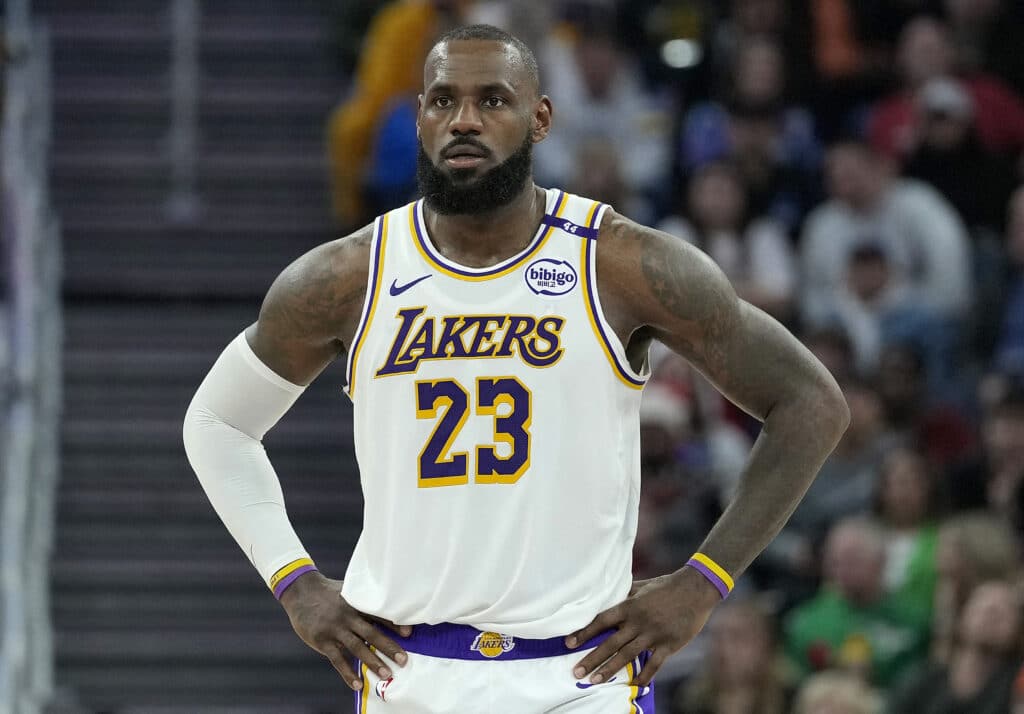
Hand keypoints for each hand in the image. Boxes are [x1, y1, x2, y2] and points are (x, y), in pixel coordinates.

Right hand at [279, 571, 410, 690]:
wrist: (300, 591)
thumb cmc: (328, 592)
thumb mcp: (348, 590)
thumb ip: (363, 600)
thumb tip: (387, 606)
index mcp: (356, 603)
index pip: (378, 614)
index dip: (393, 624)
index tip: (409, 633)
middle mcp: (347, 616)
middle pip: (371, 633)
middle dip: (388, 647)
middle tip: (403, 660)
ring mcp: (334, 629)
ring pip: (357, 648)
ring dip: (372, 662)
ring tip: (387, 674)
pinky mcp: (322, 641)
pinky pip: (337, 660)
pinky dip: (348, 673)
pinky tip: (358, 684)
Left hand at [564, 568, 720, 686]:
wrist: (696, 589)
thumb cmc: (667, 585)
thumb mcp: (642, 586)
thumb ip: (625, 594)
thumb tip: (607, 595)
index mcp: (630, 606)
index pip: (601, 621)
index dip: (584, 632)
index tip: (568, 643)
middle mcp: (638, 621)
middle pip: (610, 643)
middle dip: (592, 658)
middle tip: (576, 672)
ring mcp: (653, 634)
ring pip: (627, 655)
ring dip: (609, 669)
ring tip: (594, 680)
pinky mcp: (669, 644)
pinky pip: (654, 664)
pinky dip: (643, 676)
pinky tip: (633, 685)